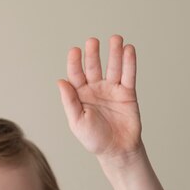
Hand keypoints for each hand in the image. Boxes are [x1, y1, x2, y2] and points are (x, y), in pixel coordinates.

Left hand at [57, 35, 141, 164]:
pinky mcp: (127, 93)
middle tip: (92, 41)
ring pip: (113, 67)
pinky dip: (129, 63)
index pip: (76, 75)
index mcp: (80, 95)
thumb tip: (60, 81)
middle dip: (93, 54)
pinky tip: (129, 50)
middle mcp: (95, 89)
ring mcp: (112, 89)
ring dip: (114, 53)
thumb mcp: (77, 122)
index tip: (75, 51)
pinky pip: (128, 75)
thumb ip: (69, 101)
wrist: (117, 151)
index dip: (75, 62)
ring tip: (115, 39)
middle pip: (93, 67)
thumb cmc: (94, 139)